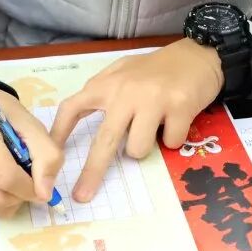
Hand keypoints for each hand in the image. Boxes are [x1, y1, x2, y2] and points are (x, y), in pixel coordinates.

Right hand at [0, 90, 63, 217]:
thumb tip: (44, 193)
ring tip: (14, 179)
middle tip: (30, 186)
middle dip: (20, 197)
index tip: (42, 187)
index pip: (5, 175)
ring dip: (9, 201)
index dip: (30, 188)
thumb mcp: (29, 123)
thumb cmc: (0, 114)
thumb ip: (46, 154)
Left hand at [51, 39, 223, 201]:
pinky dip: (173, 138)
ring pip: (138, 149)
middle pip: (104, 141)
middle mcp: (126, 92)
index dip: (59, 134)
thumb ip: (103, 92)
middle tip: (83, 195)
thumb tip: (82, 119)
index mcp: (108, 83)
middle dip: (92, 173)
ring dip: (145, 146)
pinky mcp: (179, 107)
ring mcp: (153, 99)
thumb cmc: (158, 68)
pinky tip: (177, 120)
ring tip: (155, 126)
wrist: (199, 55)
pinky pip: (170, 143)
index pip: (73, 109)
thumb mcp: (124, 72)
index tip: (52, 156)